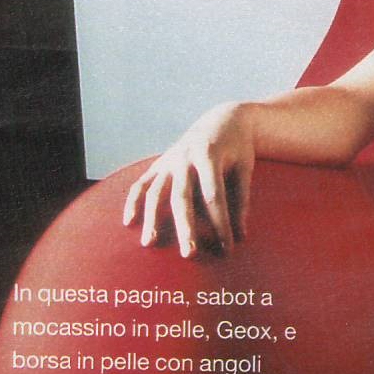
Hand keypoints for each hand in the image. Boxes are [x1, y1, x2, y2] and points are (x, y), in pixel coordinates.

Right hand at [121, 102, 254, 257]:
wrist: (222, 119)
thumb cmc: (237, 149)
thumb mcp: (245, 169)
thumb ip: (242, 200)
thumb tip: (241, 236)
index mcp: (210, 156)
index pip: (214, 197)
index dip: (220, 224)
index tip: (227, 248)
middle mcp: (185, 157)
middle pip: (182, 197)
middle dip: (184, 227)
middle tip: (188, 254)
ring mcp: (168, 160)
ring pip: (156, 192)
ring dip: (151, 218)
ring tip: (149, 243)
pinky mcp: (158, 163)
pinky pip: (141, 183)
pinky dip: (133, 201)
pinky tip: (129, 222)